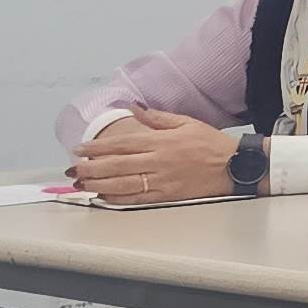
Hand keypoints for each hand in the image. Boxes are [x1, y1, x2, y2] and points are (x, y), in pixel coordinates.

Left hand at [69, 109, 237, 205]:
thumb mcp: (186, 122)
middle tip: (72, 170)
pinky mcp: (167, 195)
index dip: (98, 147)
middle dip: (91, 167)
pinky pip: (137, 199)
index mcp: (162, 141)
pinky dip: (117, 198)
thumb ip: (157, 117)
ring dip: (99, 184)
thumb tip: (133, 108)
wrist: (235, 165)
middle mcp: (159, 161)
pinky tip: (103, 196)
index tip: (79, 149)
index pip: (123, 144)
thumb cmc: (210, 143)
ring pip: (123, 184)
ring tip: (81, 184)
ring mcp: (162, 180)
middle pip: (118, 165)